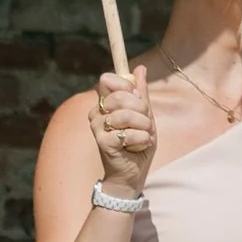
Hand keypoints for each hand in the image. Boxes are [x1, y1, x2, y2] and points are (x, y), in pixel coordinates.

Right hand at [89, 71, 155, 193]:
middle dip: (141, 109)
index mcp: (105, 103)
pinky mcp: (103, 142)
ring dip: (144, 126)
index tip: (137, 97)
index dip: (126, 85)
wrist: (132, 173)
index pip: (107, 80)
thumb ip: (141, 93)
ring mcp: (97, 128)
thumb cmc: (137, 143)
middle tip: (145, 123)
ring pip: (126, 115)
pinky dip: (142, 139)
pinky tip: (140, 146)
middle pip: (120, 96)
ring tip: (144, 136)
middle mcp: (97, 113)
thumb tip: (140, 68)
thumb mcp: (145, 115)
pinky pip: (128, 133)